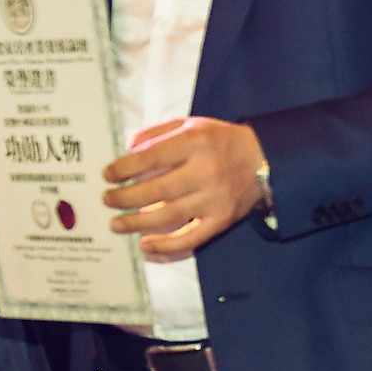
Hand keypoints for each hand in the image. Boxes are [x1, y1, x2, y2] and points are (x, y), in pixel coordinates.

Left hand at [105, 116, 267, 258]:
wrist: (265, 159)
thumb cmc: (219, 141)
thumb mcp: (189, 125)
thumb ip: (156, 134)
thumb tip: (127, 148)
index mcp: (194, 143)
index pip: (151, 157)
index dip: (124, 168)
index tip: (107, 175)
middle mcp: (205, 171)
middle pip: (157, 190)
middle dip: (125, 198)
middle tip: (107, 200)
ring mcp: (215, 199)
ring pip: (169, 216)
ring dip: (137, 223)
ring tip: (116, 224)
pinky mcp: (222, 220)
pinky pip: (192, 238)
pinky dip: (167, 245)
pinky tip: (145, 245)